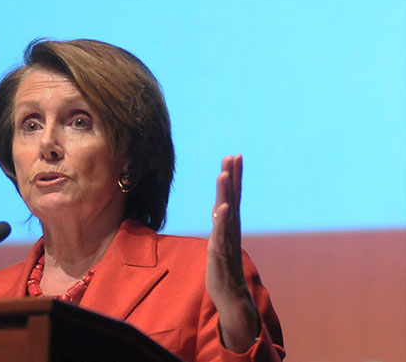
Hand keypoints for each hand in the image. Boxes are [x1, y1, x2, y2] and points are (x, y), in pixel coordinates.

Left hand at [206, 155, 260, 351]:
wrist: (231, 297)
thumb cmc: (224, 270)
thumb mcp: (218, 242)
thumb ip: (220, 226)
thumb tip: (220, 210)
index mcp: (229, 226)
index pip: (232, 196)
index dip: (233, 177)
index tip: (234, 156)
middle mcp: (231, 230)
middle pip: (232, 198)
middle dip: (232, 176)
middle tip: (233, 156)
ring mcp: (227, 241)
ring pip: (226, 212)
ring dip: (225, 193)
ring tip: (224, 174)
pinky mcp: (220, 253)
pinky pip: (221, 234)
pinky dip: (223, 220)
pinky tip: (222, 207)